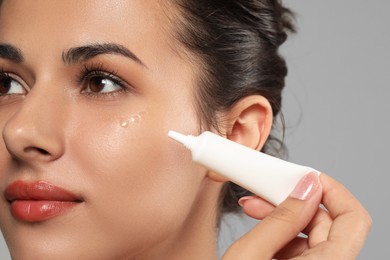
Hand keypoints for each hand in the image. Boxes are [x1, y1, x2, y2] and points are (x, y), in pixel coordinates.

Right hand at [222, 172, 371, 258]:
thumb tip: (306, 188)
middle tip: (265, 190)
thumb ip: (280, 220)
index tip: (305, 177)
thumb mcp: (249, 257)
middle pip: (328, 225)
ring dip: (283, 218)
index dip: (332, 192)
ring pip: (312, 237)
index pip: (353, 220)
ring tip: (253, 209)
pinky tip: (258, 228)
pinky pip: (300, 251)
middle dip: (295, 203)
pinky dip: (280, 235)